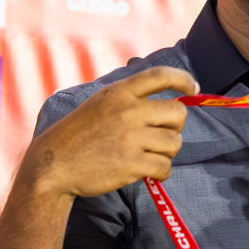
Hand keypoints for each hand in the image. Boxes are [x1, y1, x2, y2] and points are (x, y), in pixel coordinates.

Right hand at [21, 66, 197, 198]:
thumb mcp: (100, 103)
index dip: (183, 80)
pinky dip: (161, 172)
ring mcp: (130, 138)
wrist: (54, 164)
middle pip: (178, 114)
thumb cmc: (79, 134)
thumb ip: (129, 98)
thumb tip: (167, 100)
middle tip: (160, 136)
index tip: (193, 88)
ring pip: (174, 143)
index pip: (160, 76)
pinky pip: (165, 167)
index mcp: (119, 93)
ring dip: (167, 152)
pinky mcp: (131, 164)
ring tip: (149, 155)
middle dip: (175, 127)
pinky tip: (149, 172)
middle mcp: (128, 112)